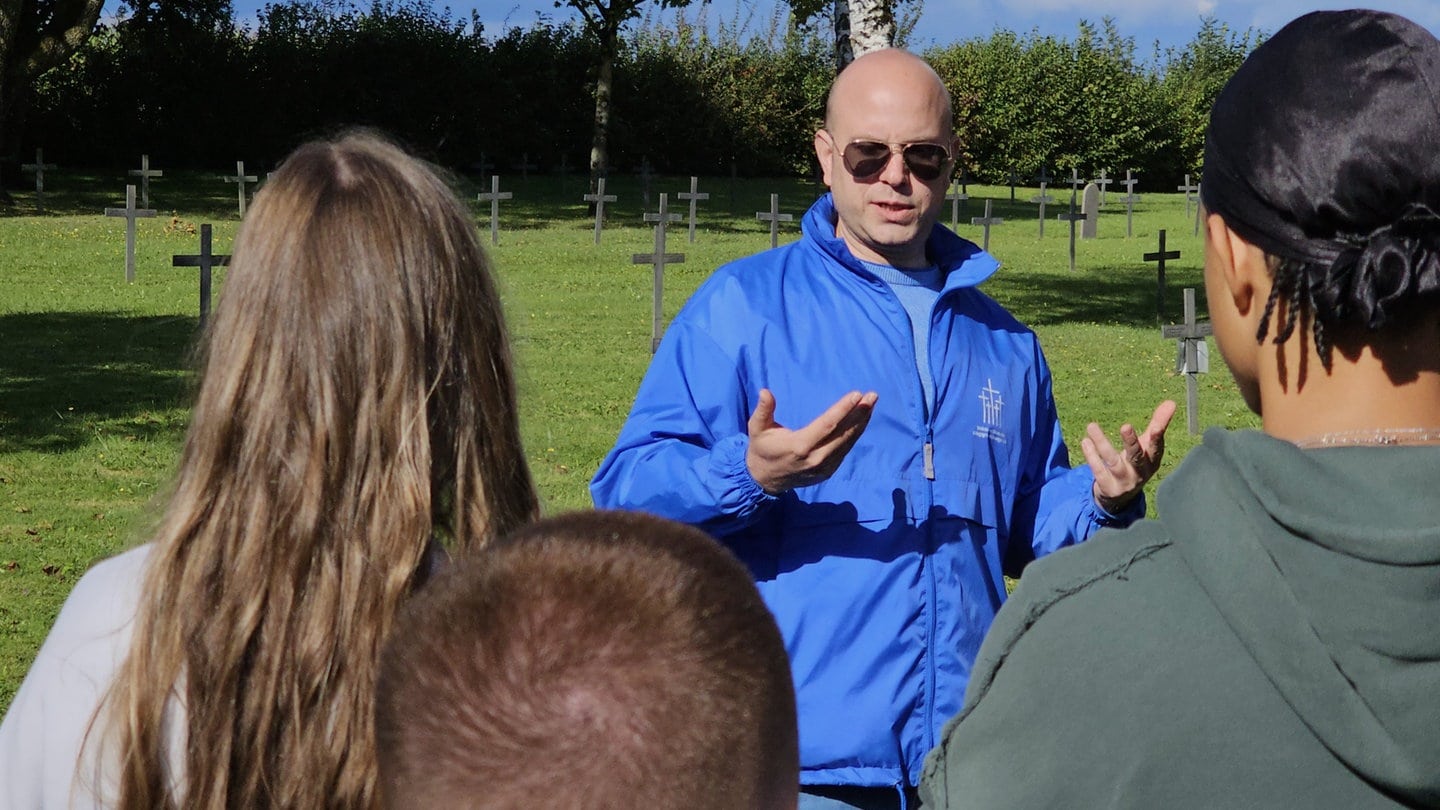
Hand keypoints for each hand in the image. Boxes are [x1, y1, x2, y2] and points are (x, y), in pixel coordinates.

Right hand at [746, 388, 878, 493]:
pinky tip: (862, 422)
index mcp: (799, 446)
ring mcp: (823, 467)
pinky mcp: (828, 471)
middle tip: (872, 396)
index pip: (827, 425)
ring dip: (861, 423)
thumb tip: (765, 391)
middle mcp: (815, 457)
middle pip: (843, 433)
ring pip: (847, 442)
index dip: (843, 409)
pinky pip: (845, 450)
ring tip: (871, 405)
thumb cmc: (762, 449)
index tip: (856, 395)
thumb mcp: (757, 429)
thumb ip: (763, 410)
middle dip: (859, 413)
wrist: (764, 480)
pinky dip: (855, 435)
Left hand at [1081, 400, 1175, 514]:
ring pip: (1113, 461)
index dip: (1157, 438)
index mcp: (1152, 461)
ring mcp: (1124, 481)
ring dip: (1102, 443)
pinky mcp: (1108, 487)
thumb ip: (1157, 424)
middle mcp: (1140, 472)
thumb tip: (1171, 402)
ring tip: (1091, 425)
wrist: (1121, 496)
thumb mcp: (1147, 446)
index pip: (1156, 448)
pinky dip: (1091, 455)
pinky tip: (1085, 441)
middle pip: (1136, 456)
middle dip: (1131, 442)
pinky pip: (1098, 470)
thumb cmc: (1137, 463)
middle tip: (1125, 426)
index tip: (1156, 426)